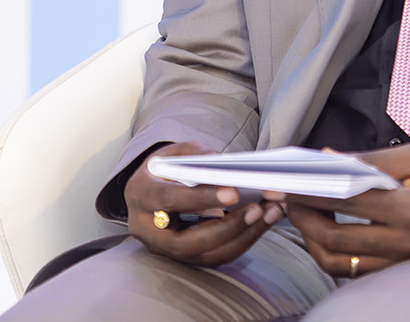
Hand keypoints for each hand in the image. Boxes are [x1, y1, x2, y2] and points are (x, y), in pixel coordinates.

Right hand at [124, 142, 285, 265]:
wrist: (152, 187)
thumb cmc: (167, 166)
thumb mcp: (179, 151)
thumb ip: (200, 157)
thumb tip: (230, 168)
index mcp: (140, 194)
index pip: (170, 200)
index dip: (202, 198)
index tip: (235, 192)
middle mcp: (146, 229)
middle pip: (186, 241)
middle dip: (226, 227)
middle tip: (257, 210)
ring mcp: (163, 248)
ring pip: (203, 255)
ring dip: (240, 237)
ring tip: (269, 214)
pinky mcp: (181, 257)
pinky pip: (213, 257)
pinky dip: (241, 242)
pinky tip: (261, 223)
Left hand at [265, 144, 409, 277]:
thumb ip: (374, 160)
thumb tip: (330, 158)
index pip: (345, 201)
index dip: (309, 192)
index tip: (284, 182)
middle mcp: (403, 243)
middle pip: (334, 240)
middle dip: (302, 219)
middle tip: (286, 200)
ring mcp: (400, 263)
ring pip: (339, 264)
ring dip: (312, 241)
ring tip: (301, 215)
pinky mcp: (399, 272)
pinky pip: (354, 271)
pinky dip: (332, 254)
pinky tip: (324, 232)